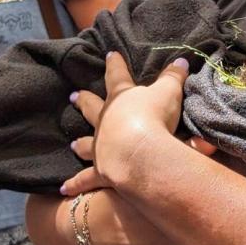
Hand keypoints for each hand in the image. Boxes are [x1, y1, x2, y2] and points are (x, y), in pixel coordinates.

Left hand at [61, 53, 192, 194]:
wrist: (140, 152)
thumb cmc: (153, 117)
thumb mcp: (168, 92)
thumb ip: (173, 77)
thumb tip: (181, 61)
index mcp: (121, 99)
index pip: (117, 76)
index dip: (115, 65)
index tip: (110, 55)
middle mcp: (106, 121)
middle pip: (93, 107)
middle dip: (85, 101)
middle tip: (74, 96)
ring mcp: (101, 146)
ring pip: (86, 144)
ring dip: (80, 144)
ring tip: (72, 145)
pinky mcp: (101, 170)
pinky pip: (87, 179)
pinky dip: (76, 184)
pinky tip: (64, 189)